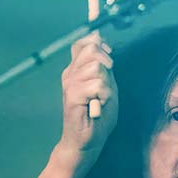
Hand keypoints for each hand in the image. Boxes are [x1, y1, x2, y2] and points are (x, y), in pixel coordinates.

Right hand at [54, 31, 117, 162]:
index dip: (96, 37)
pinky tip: (98, 106)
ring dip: (106, 85)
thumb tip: (102, 41)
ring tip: (100, 99)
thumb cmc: (98, 116)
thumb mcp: (107, 86)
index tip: (103, 36)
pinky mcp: (73, 96)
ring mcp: (70, 84)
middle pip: (91, 48)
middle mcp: (70, 73)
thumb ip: (105, 66)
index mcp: (77, 69)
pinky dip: (104, 96)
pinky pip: (97, 85)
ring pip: (96, 67)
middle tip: (106, 84)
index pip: (82, 42)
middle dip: (106, 62)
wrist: (87, 141)